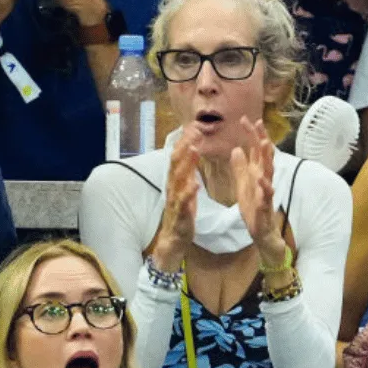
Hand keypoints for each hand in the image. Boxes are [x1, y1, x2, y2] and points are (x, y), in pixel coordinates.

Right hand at [152, 127, 199, 271]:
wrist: (173, 242)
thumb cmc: (182, 215)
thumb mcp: (186, 191)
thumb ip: (188, 173)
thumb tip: (190, 152)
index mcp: (176, 182)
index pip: (179, 157)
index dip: (185, 141)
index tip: (194, 126)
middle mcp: (172, 188)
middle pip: (176, 163)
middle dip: (185, 145)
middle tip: (194, 130)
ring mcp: (175, 201)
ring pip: (178, 179)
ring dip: (186, 164)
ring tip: (194, 149)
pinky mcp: (181, 216)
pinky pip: (184, 203)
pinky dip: (189, 193)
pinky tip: (194, 184)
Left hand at [231, 116, 287, 268]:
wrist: (262, 233)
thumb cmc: (254, 208)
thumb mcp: (243, 185)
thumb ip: (241, 167)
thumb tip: (236, 149)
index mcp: (257, 174)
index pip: (255, 151)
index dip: (251, 135)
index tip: (245, 119)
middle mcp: (263, 180)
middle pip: (264, 157)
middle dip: (261, 140)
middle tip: (258, 124)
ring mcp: (266, 193)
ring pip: (269, 173)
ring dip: (268, 158)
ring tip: (265, 144)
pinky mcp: (264, 208)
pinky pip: (266, 197)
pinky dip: (265, 189)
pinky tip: (262, 180)